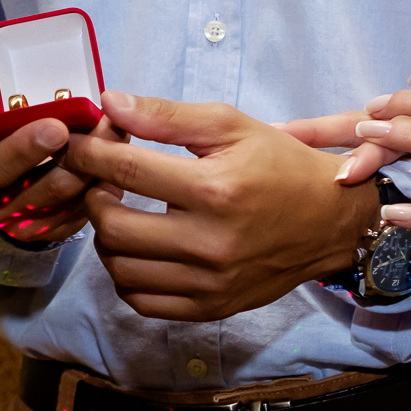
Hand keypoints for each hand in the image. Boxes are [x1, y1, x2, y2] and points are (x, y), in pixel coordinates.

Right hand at [0, 74, 124, 242]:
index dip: (25, 150)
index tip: (57, 127)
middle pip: (42, 191)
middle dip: (77, 157)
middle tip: (104, 124)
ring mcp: (24, 223)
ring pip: (69, 201)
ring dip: (97, 167)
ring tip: (116, 132)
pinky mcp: (52, 229)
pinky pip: (83, 213)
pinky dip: (102, 185)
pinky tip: (115, 157)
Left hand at [61, 92, 379, 320]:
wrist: (332, 221)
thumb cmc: (280, 165)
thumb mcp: (231, 125)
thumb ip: (166, 115)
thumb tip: (110, 103)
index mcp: (215, 189)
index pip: (127, 169)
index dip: (90, 153)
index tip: (78, 145)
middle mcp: (210, 242)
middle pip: (113, 226)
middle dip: (93, 196)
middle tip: (100, 179)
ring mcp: (209, 283)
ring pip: (120, 269)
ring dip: (105, 236)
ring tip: (118, 210)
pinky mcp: (210, 308)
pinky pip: (141, 301)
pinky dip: (125, 275)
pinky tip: (136, 249)